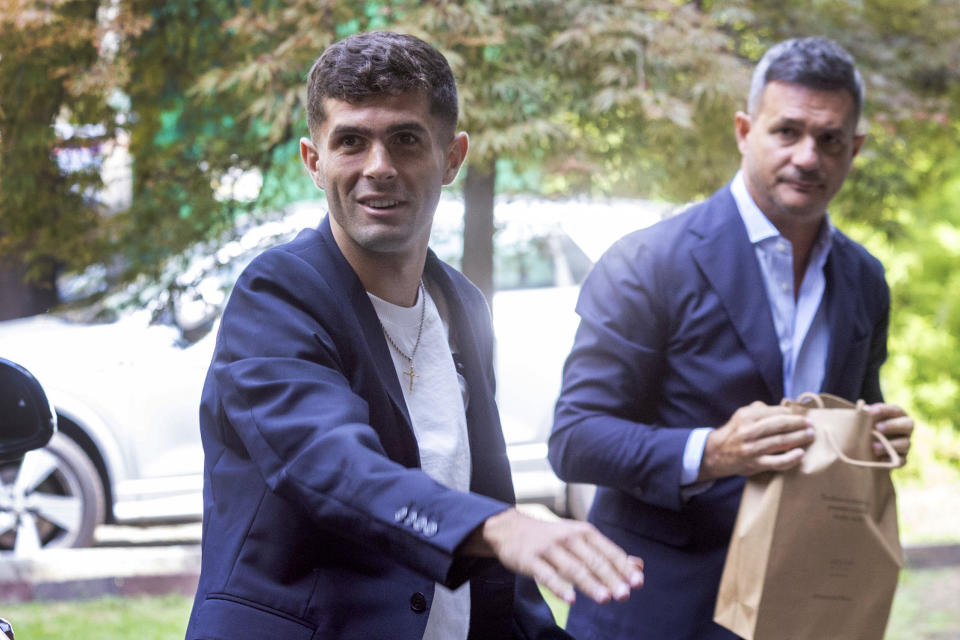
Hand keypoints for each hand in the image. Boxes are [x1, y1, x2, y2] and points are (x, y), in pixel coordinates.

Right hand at [461, 508, 643, 603]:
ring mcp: (548, 548)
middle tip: (624, 595)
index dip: (623, 567)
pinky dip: (559, 587)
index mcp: (583, 532)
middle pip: (592, 560)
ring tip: (605, 598)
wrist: (509, 528)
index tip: (637, 583)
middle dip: (610, 578)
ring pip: (572, 568)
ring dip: (589, 583)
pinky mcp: (530, 559)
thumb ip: (608, 553)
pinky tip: (570, 600)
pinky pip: (546, 575)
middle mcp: (568, 537)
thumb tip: (639, 566)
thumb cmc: (551, 537)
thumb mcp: (580, 539)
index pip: (607, 551)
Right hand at [699, 401, 814, 480]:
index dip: (791, 413)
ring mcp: (752, 449)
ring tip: (810, 435)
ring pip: (780, 442)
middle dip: (798, 424)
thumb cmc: (735, 432)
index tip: (802, 414)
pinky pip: (777, 462)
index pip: (774, 412)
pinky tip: (800, 454)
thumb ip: (760, 409)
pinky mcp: (755, 464)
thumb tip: (783, 408)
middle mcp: (749, 432)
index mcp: (746, 417)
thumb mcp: (741, 415)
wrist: (716, 454)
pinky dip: (790, 458)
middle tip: (811, 424)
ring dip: (799, 438)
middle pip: (779, 425)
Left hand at [867, 403, 912, 464]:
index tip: (871, 411)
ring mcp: (904, 444)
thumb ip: (866, 415)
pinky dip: (891, 460)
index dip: (885, 410)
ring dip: (890, 445)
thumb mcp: (866, 420)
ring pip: (905, 444)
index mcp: (897, 416)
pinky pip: (901, 461)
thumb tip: (862, 411)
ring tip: (873, 446)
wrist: (867, 446)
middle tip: (877, 427)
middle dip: (893, 426)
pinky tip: (879, 459)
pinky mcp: (901, 458)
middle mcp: (905, 429)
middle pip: (908, 425)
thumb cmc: (866, 427)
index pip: (895, 410)